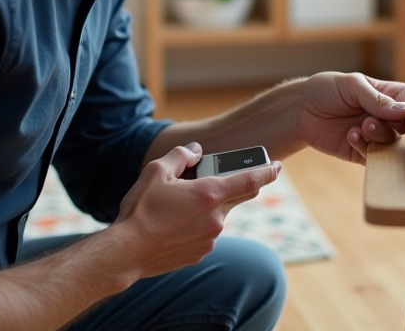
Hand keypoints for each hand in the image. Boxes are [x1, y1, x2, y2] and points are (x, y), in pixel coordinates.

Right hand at [108, 143, 279, 278]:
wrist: (126, 252)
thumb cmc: (141, 210)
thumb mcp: (156, 172)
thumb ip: (181, 156)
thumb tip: (195, 151)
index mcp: (210, 194)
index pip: (251, 179)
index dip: (268, 171)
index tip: (277, 166)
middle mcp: (216, 218)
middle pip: (236, 196)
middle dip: (229, 185)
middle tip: (207, 180)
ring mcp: (210, 238)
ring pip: (218, 215)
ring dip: (206, 206)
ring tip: (176, 207)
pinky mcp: (201, 253)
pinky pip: (206, 233)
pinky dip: (197, 224)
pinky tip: (173, 225)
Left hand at [296, 72, 404, 163]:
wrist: (300, 111)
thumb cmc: (327, 90)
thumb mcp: (353, 85)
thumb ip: (378, 99)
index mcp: (392, 94)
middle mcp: (388, 117)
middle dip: (401, 124)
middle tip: (380, 116)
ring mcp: (377, 135)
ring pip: (394, 143)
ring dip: (380, 134)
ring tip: (363, 125)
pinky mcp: (363, 152)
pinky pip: (375, 157)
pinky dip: (365, 146)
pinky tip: (351, 135)